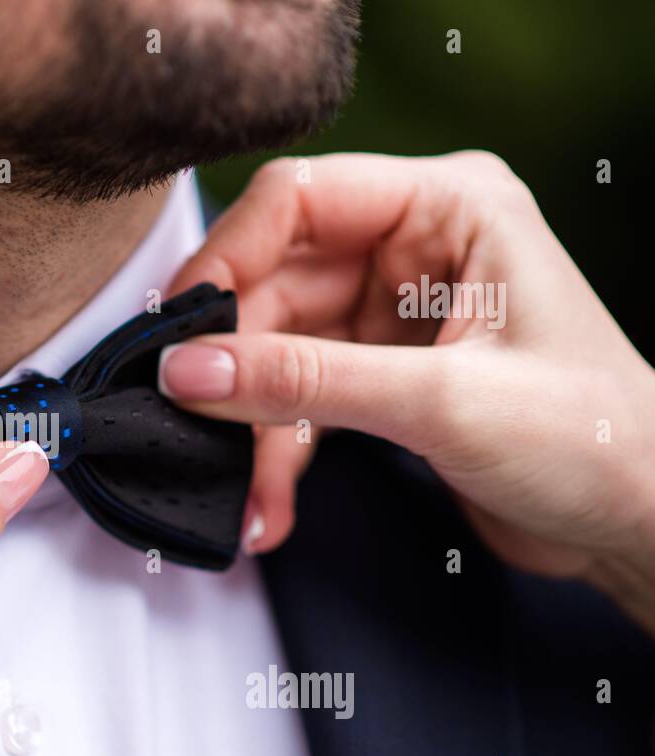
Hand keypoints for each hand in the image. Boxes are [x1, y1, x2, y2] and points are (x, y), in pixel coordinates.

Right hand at [159, 152, 654, 633]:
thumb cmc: (595, 440)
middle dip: (237, 366)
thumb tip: (191, 369)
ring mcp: (394, 313)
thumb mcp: (440, 403)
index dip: (228, 258)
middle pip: (275, 285)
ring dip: (252, 426)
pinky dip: (277, 450)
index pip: (298, 200)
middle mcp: (416, 248)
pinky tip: (271, 502)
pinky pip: (297, 397)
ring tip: (249, 490)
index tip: (180, 330)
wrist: (640, 523)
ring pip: (277, 351)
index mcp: (449, 207)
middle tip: (197, 421)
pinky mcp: (381, 373)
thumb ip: (304, 382)